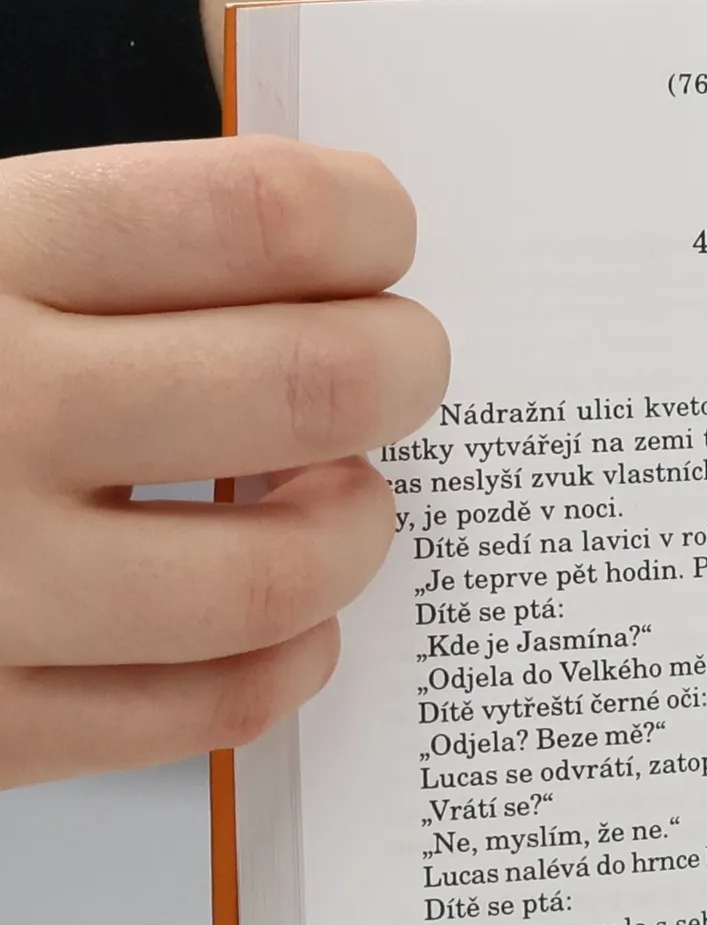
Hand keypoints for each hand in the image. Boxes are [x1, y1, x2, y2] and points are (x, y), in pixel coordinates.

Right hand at [0, 137, 449, 788]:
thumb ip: (79, 248)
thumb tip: (309, 267)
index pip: (253, 216)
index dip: (365, 221)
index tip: (383, 235)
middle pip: (306, 385)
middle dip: (403, 367)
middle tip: (408, 364)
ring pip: (278, 572)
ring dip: (359, 530)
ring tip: (348, 499)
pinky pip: (205, 709)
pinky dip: (289, 662)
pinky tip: (294, 624)